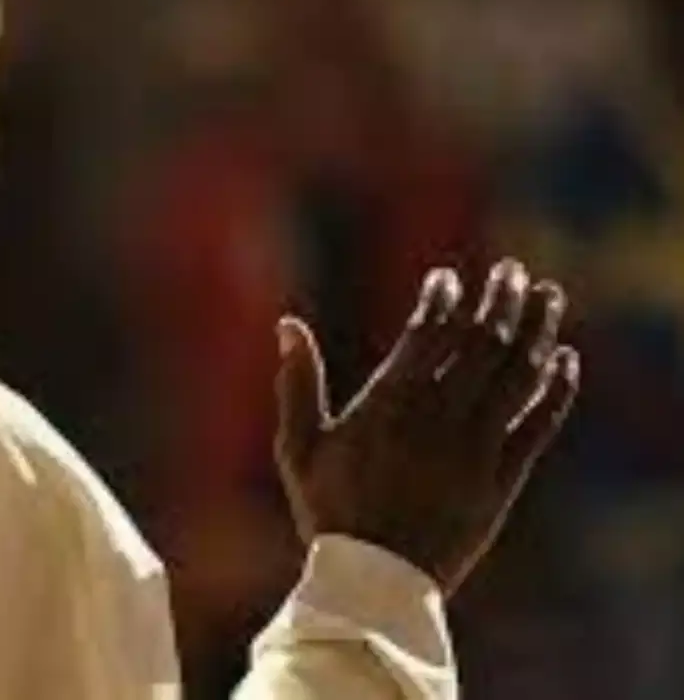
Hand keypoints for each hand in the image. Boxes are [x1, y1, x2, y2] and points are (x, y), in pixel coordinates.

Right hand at [274, 259, 580, 593]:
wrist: (374, 583)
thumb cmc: (329, 512)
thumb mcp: (298, 445)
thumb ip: (297, 381)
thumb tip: (287, 323)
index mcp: (387, 405)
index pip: (426, 334)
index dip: (441, 300)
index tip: (448, 279)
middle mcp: (437, 418)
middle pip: (480, 343)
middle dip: (499, 300)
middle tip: (509, 270)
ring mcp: (474, 448)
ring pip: (516, 374)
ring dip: (536, 329)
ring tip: (547, 296)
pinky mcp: (503, 479)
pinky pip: (538, 423)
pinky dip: (556, 388)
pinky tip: (565, 360)